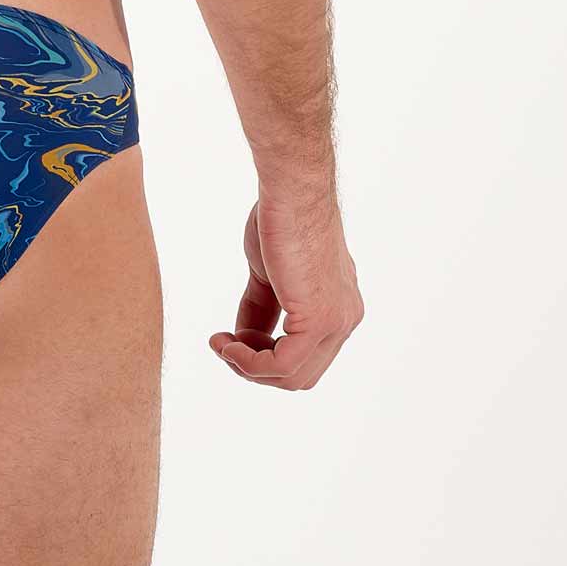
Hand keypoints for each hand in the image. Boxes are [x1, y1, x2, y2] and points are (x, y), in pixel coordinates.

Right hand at [210, 190, 362, 389]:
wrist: (290, 189)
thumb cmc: (280, 216)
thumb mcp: (267, 272)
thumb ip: (263, 307)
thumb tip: (245, 338)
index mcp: (339, 306)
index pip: (304, 354)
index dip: (263, 354)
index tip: (230, 336)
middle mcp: (345, 318)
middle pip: (301, 373)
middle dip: (256, 367)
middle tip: (223, 344)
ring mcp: (337, 322)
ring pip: (293, 376)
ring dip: (249, 367)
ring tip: (221, 344)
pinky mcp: (319, 320)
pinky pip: (284, 365)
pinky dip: (250, 363)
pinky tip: (227, 344)